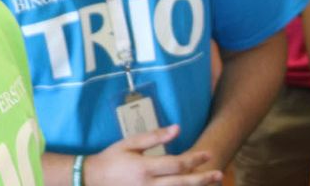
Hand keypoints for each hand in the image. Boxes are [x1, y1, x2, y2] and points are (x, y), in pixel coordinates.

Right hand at [84, 125, 220, 185]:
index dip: (194, 159)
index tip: (208, 154)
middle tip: (219, 174)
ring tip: (211, 184)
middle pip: (181, 184)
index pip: (176, 164)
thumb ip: (154, 137)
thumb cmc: (111, 158)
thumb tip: (177, 129)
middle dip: (202, 179)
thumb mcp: (130, 143)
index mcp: (145, 168)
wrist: (90, 179)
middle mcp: (148, 185)